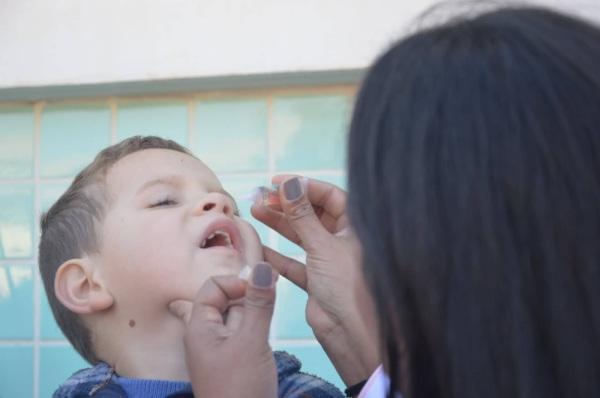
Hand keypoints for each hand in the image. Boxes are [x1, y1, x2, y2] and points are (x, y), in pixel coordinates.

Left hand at [169, 262, 277, 397]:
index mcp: (199, 327)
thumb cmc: (239, 389)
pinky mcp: (236, 361)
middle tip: (266, 307)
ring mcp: (221, 350)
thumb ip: (258, 303)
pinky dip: (257, 332)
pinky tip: (265, 342)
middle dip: (248, 298)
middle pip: (226, 300)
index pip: (212, 287)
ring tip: (263, 331)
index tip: (258, 290)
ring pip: (239, 317)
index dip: (235, 282)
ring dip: (255, 315)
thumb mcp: (251, 341)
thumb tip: (261, 265)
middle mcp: (207, 335)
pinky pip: (245, 334)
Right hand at [251, 176, 379, 385]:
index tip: (278, 182)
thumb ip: (302, 215)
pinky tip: (260, 246)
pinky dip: (278, 255)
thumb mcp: (322, 245)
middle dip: (287, 205)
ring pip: (302, 236)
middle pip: (313, 214)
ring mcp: (329, 261)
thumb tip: (288, 184)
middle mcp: (344, 241)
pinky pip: (294, 262)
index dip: (304, 187)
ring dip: (279, 224)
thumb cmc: (347, 286)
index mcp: (356, 228)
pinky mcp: (317, 281)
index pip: (330, 196)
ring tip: (256, 211)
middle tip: (262, 197)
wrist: (349, 332)